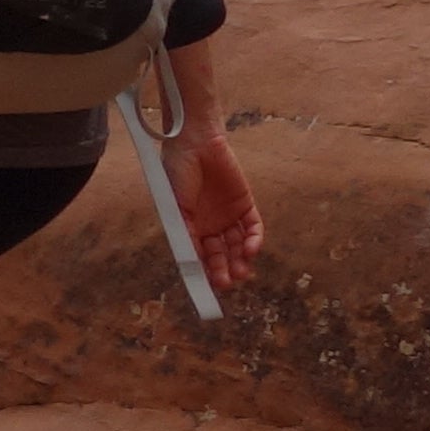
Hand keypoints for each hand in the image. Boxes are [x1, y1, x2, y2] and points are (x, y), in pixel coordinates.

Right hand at [171, 126, 265, 291]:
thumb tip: (191, 261)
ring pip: (237, 245)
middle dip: (224, 269)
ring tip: (242, 272)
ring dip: (240, 259)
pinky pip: (252, 227)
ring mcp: (228, 215)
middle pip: (220, 254)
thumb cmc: (177, 172)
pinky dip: (253, 239)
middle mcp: (210, 224)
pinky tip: (251, 249)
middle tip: (227, 282)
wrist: (195, 142)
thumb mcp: (176, 205)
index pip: (199, 256)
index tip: (208, 288)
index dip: (204, 272)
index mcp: (190, 227)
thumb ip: (186, 232)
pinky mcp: (245, 204)